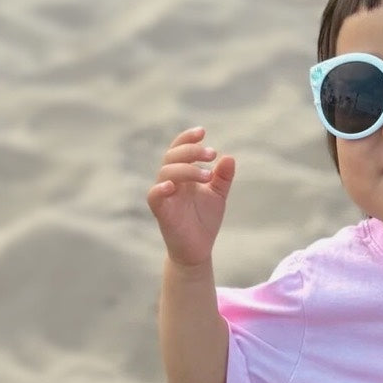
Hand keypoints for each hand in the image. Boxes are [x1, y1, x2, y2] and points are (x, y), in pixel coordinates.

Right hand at [147, 126, 235, 267]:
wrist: (198, 250)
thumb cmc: (204, 220)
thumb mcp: (218, 195)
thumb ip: (223, 177)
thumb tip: (229, 157)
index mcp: (183, 175)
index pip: (180, 150)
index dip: (187, 138)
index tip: (203, 132)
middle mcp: (172, 182)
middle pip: (172, 157)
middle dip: (191, 151)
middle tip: (212, 154)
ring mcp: (165, 196)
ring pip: (165, 172)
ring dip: (186, 169)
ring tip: (207, 175)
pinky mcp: (160, 211)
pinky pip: (154, 196)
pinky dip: (161, 188)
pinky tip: (173, 186)